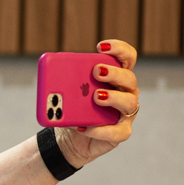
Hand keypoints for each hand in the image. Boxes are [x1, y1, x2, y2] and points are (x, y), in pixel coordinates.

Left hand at [56, 40, 138, 166]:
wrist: (69, 138)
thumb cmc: (72, 110)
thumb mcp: (66, 94)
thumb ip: (65, 84)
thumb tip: (54, 79)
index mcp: (115, 78)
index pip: (126, 58)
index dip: (119, 49)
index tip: (101, 46)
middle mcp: (126, 92)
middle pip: (129, 78)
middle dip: (114, 73)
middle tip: (96, 71)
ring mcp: (126, 113)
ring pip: (129, 102)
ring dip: (113, 97)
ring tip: (96, 96)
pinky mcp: (121, 132)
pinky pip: (115, 131)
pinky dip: (99, 130)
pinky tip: (83, 127)